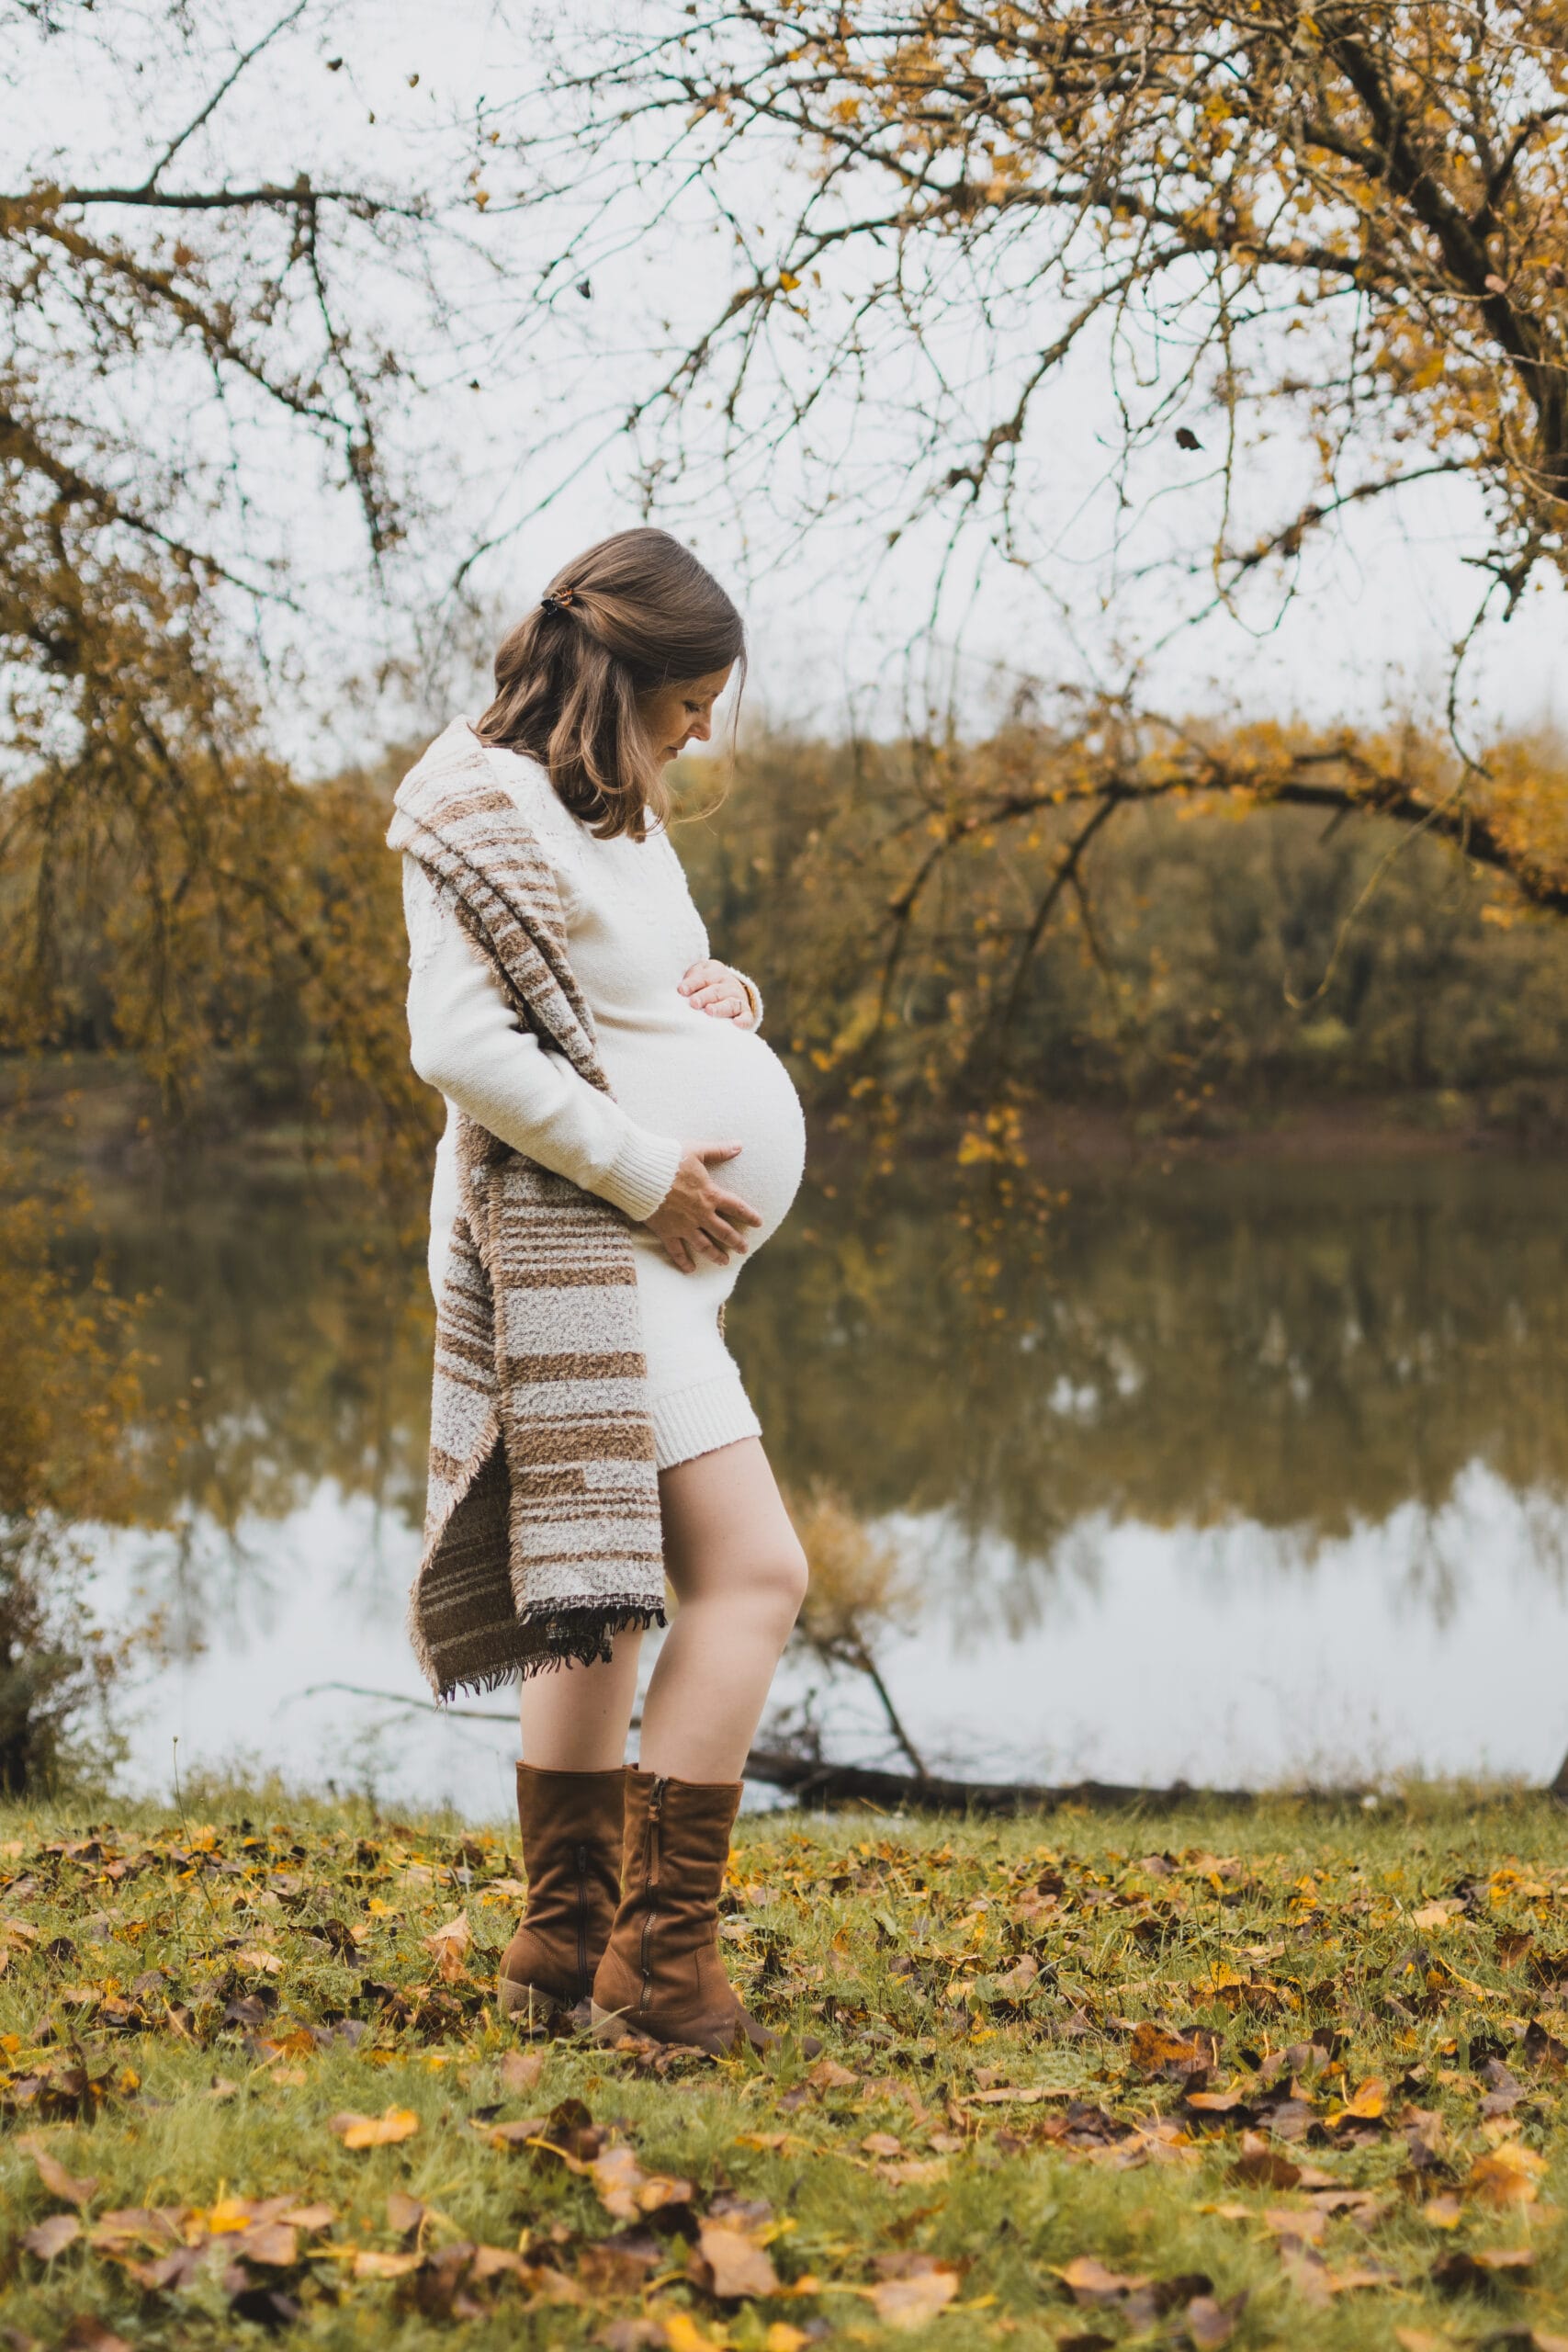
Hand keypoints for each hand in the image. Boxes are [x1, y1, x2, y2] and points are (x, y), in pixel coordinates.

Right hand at [644, 1141, 762, 1272]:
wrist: (641, 1174)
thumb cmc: (668, 1159)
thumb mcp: (696, 1150)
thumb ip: (718, 1150)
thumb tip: (739, 1145)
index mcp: (710, 1194)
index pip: (736, 1207)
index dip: (749, 1215)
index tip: (759, 1223)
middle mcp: (700, 1214)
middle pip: (724, 1232)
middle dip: (736, 1241)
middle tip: (744, 1249)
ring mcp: (684, 1225)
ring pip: (704, 1245)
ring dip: (716, 1255)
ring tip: (724, 1262)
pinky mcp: (666, 1232)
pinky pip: (677, 1251)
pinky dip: (683, 1261)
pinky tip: (690, 1270)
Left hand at [677, 957, 752, 1021]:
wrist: (731, 989)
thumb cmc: (706, 984)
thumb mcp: (699, 975)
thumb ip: (689, 980)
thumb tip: (679, 990)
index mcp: (716, 973)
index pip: (704, 977)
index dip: (693, 983)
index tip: (681, 990)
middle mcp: (729, 984)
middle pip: (716, 990)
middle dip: (704, 996)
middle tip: (693, 1003)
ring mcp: (738, 998)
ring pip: (730, 1003)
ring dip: (720, 1008)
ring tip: (709, 1011)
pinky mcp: (746, 1012)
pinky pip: (747, 1017)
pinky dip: (743, 1020)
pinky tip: (736, 1024)